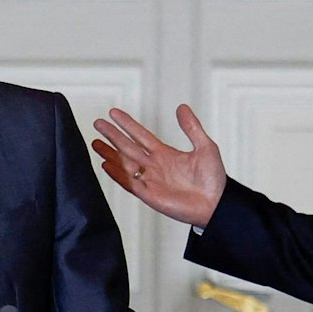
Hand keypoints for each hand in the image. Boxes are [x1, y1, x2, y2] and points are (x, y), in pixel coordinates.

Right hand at [90, 105, 227, 228]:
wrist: (217, 204)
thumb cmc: (213, 180)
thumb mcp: (205, 146)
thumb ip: (191, 127)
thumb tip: (182, 108)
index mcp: (165, 154)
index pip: (140, 135)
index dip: (127, 124)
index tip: (114, 113)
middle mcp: (154, 166)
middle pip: (128, 147)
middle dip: (112, 135)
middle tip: (98, 123)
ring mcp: (150, 181)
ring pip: (124, 164)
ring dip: (110, 153)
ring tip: (95, 143)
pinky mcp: (149, 195)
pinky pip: (129, 183)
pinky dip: (117, 174)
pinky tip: (106, 164)